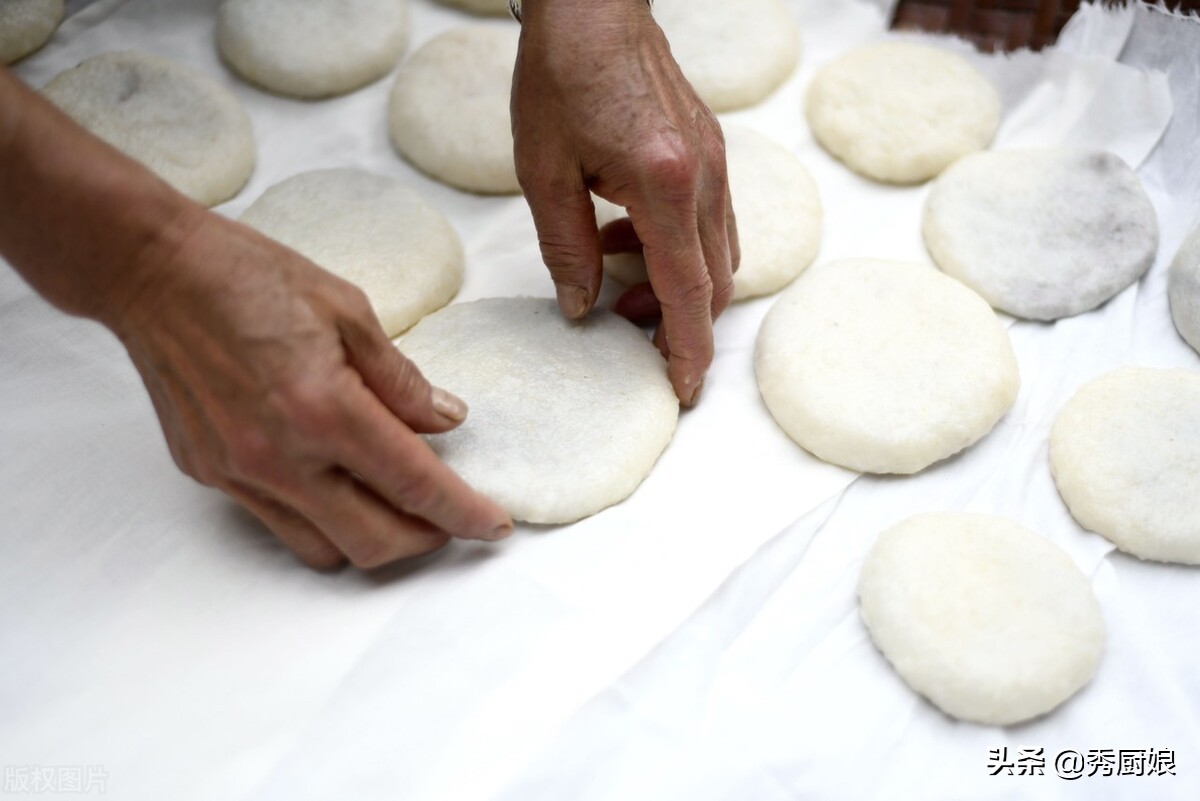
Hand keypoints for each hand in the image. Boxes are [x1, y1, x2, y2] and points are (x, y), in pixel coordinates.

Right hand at [106, 211, 512, 569]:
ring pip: (324, 549)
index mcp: (325, 409)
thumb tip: (446, 420)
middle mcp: (280, 457)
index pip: (415, 485)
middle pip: (374, 542)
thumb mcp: (348, 310)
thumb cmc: (250, 277)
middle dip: (426, 541)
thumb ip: (401, 379)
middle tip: (450, 518)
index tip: (494, 526)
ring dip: (371, 537)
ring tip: (393, 503)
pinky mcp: (210, 475)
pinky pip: (278, 524)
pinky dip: (319, 517)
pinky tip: (333, 480)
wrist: (152, 272)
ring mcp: (239, 474)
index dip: (464, 514)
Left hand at [511, 0, 738, 405]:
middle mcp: (705, 178)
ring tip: (618, 281)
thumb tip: (581, 308)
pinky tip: (628, 234)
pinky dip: (679, 248)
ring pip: (718, 255)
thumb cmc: (562, 74)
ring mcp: (717, 163)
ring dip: (677, 285)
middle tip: (629, 334)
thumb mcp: (544, 170)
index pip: (687, 290)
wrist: (595, 8)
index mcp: (664, 184)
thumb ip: (566, 248)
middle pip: (714, 282)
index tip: (681, 389)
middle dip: (679, 322)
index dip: (686, 349)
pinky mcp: (712, 152)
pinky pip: (711, 222)